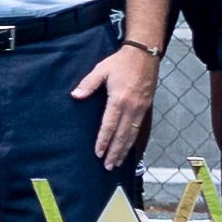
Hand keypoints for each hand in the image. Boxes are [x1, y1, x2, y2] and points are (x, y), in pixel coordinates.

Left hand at [77, 37, 159, 171]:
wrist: (145, 54)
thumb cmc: (121, 62)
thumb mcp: (101, 69)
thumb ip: (88, 84)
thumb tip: (75, 96)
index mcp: (119, 99)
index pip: (109, 125)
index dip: (104, 140)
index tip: (99, 153)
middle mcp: (131, 107)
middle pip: (122, 135)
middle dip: (115, 152)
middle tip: (108, 166)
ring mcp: (140, 109)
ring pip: (132, 134)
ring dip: (124, 150)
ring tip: (117, 163)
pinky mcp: (146, 108)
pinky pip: (138, 129)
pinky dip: (133, 141)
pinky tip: (128, 148)